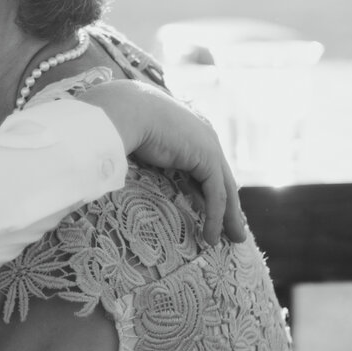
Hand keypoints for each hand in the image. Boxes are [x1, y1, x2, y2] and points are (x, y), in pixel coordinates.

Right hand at [76, 79, 249, 245]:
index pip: (206, 163)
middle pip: (221, 177)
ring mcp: (209, 145)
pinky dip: (215, 217)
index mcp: (189, 126)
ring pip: (224, 189)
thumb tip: (129, 163)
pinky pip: (216, 194)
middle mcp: (204, 133)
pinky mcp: (207, 158)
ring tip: (231, 240)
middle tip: (233, 230)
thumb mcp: (138, 138)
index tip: (208, 208)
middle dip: (229, 205)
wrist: (122, 110)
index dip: (208, 187)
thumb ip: (147, 151)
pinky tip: (211, 237)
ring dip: (228, 217)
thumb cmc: (118, 120)